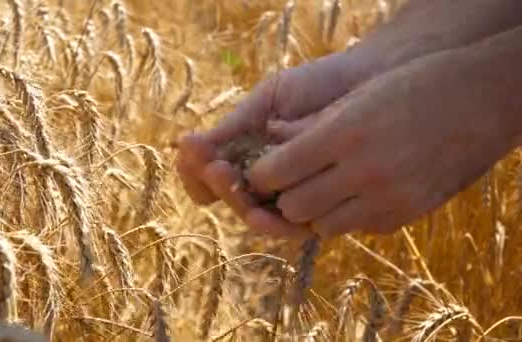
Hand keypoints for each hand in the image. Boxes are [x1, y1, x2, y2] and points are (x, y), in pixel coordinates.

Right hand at [176, 52, 356, 239]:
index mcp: (242, 153)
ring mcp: (288, 195)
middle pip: (228, 199)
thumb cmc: (314, 87)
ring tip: (240, 184)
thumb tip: (184, 146)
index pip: (205, 176)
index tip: (194, 151)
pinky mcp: (318, 208)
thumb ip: (232, 128)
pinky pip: (292, 226)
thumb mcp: (266, 101)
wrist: (365, 83)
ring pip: (255, 218)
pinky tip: (271, 211)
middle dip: (219, 185)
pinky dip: (278, 223)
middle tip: (217, 167)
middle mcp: (261, 179)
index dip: (195, 171)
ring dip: (242, 206)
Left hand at [247, 46, 519, 239]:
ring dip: (314, 211)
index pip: (277, 172)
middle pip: (294, 207)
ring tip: (320, 189)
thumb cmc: (411, 87)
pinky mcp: (405, 215)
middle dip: (283, 197)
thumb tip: (270, 142)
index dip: (260, 175)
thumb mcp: (355, 97)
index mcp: (344, 134)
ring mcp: (389, 199)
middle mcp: (365, 172)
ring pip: (322, 227)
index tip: (260, 172)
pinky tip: (355, 193)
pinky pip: (357, 229)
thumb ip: (308, 125)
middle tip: (286, 183)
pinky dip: (346, 216)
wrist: (479, 103)